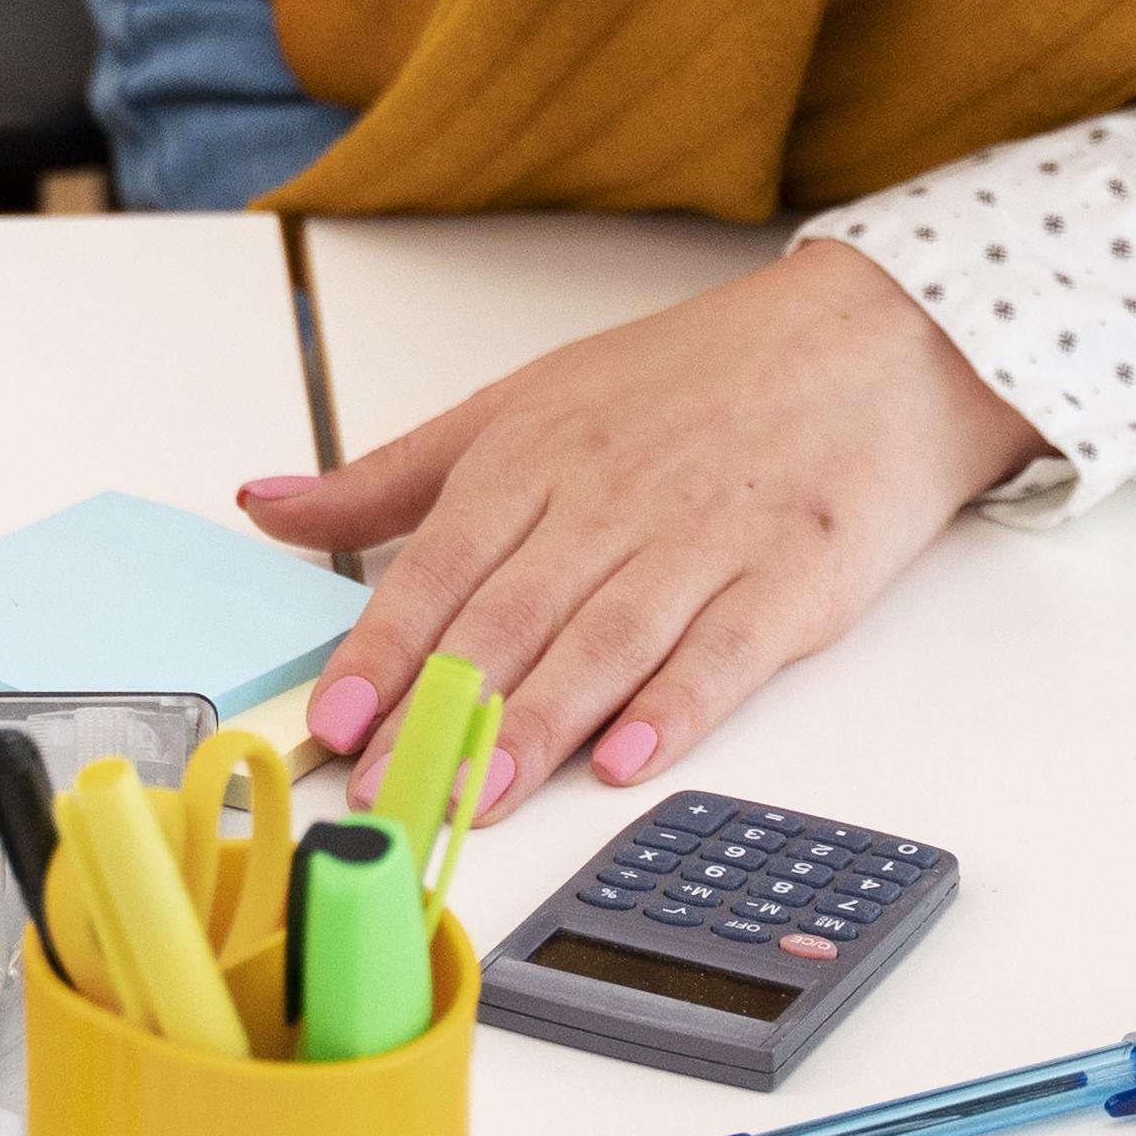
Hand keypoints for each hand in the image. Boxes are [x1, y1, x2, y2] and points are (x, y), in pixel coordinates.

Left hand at [246, 243, 1054, 812]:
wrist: (868, 341)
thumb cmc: (690, 382)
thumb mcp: (523, 403)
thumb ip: (392, 475)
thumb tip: (267, 507)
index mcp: (534, 454)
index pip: (436, 566)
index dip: (380, 653)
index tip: (334, 726)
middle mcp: (608, 498)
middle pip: (512, 614)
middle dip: (442, 711)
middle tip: (389, 794)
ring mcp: (703, 540)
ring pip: (605, 640)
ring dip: (541, 722)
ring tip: (484, 794)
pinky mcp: (790, 580)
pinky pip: (724, 650)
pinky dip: (678, 704)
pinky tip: (631, 754)